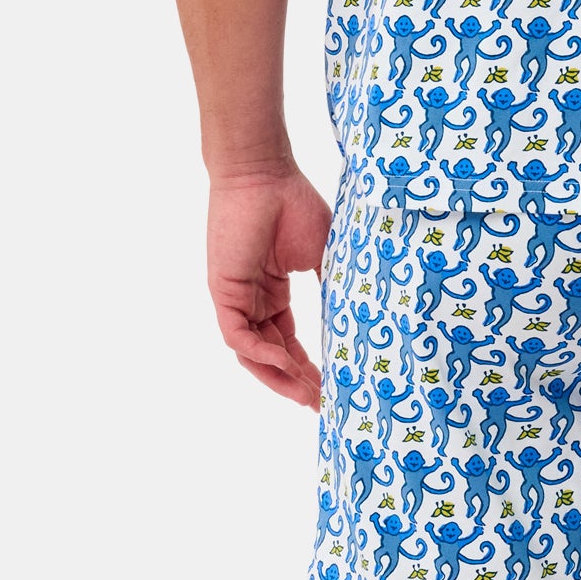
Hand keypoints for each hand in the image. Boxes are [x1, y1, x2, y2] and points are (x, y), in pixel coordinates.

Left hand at [205, 165, 332, 408]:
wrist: (265, 175)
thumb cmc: (294, 204)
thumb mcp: (324, 255)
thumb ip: (333, 288)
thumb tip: (356, 319)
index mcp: (273, 293)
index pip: (289, 342)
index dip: (308, 368)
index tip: (332, 389)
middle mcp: (253, 301)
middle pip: (272, 356)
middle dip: (296, 382)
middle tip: (323, 405)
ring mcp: (237, 298)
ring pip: (253, 354)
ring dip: (279, 378)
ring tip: (308, 395)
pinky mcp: (224, 292)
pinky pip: (238, 336)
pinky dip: (260, 354)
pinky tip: (285, 364)